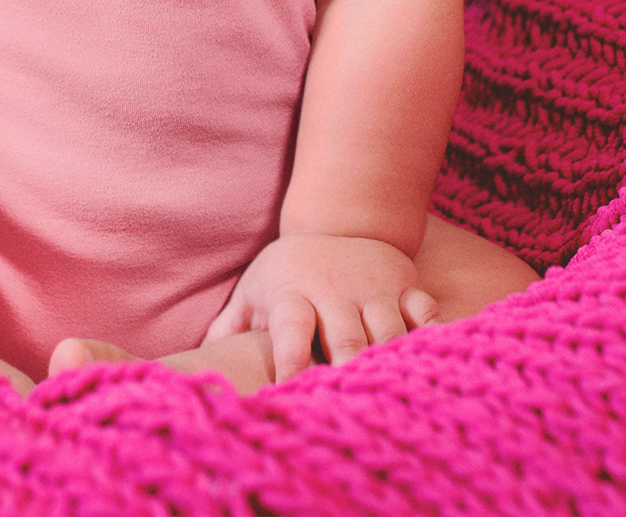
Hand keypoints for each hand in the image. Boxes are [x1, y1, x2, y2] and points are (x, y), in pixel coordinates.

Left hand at [203, 232, 439, 382]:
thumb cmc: (287, 274)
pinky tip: (431, 364)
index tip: (289, 396)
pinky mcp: (406, 283)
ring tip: (388, 397)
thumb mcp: (253, 292)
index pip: (290, 328)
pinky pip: (426, 311)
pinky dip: (432, 335)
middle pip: (344, 335)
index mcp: (292, 294)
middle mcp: (334, 289)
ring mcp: (373, 287)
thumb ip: (228, 330)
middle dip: (346, 369)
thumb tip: (194, 371)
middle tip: (348, 407)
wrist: (339, 219)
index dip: (290, 361)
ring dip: (389, 362)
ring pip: (388, 329)